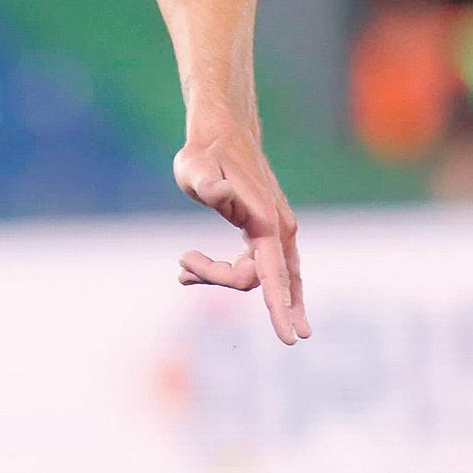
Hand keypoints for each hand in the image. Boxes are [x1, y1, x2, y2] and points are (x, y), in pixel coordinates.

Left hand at [173, 127, 311, 345]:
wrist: (223, 133)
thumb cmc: (205, 153)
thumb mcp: (194, 165)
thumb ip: (206, 181)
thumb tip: (221, 194)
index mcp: (265, 219)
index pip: (273, 274)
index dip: (279, 308)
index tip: (289, 339)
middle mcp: (279, 229)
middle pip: (258, 279)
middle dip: (218, 278)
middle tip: (182, 265)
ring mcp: (278, 231)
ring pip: (259, 276)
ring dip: (223, 278)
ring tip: (185, 273)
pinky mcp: (268, 232)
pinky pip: (259, 267)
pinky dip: (233, 274)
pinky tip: (195, 274)